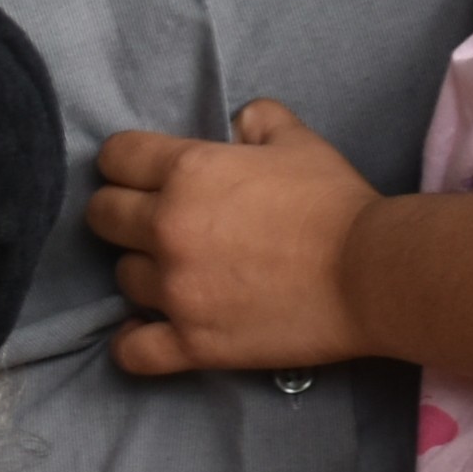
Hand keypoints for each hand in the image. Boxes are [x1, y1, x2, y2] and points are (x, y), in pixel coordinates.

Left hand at [86, 102, 379, 375]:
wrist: (369, 273)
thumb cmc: (335, 203)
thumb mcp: (299, 142)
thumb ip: (259, 121)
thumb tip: (240, 120)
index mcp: (188, 171)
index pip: (117, 158)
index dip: (124, 163)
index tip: (137, 173)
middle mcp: (168, 228)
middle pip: (103, 217)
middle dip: (121, 213)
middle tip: (150, 222)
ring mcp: (176, 290)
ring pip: (122, 278)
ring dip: (143, 271)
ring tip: (174, 273)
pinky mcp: (192, 343)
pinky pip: (133, 350)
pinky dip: (133, 342)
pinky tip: (144, 330)